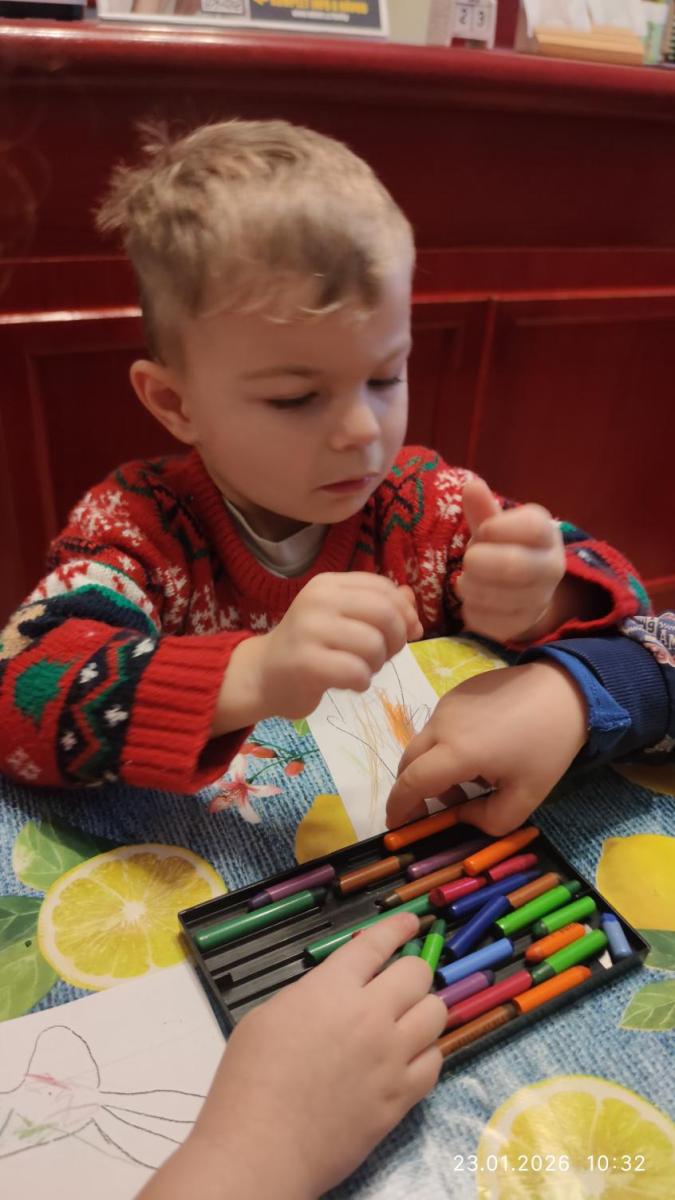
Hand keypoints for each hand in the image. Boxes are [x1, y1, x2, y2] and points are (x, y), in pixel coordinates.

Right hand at [140, 914, 445, 1199]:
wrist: (262, 1148)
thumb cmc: (248, 1080)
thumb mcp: (266, 1017)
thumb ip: (308, 996)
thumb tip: (332, 995)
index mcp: (332, 988)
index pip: (377, 944)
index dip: (398, 927)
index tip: (412, 921)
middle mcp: (371, 1014)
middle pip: (417, 973)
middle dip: (412, 970)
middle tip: (400, 981)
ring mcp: (391, 1057)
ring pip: (436, 1014)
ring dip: (423, 1010)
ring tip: (408, 1018)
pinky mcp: (401, 1097)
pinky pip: (435, 1062)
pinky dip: (426, 1054)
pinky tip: (410, 1057)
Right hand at [215, 573, 422, 730]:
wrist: (262, 675)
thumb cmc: (309, 646)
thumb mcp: (342, 618)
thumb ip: (377, 606)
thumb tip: (412, 601)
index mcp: (328, 584)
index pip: (385, 588)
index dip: (405, 612)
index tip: (406, 633)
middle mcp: (318, 600)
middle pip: (386, 613)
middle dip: (397, 639)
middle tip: (383, 655)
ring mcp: (310, 630)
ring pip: (374, 644)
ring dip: (377, 664)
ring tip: (360, 669)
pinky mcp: (306, 663)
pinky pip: (357, 672)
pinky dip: (362, 682)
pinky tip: (349, 683)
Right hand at [386, 661, 587, 835]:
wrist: (565, 689)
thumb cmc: (548, 745)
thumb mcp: (526, 797)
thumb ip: (488, 821)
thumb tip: (461, 815)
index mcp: (457, 752)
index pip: (411, 783)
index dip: (398, 807)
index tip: (396, 826)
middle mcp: (442, 725)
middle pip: (408, 762)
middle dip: (413, 790)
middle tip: (436, 809)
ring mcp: (446, 704)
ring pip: (423, 744)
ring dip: (433, 769)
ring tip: (470, 781)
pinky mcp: (456, 693)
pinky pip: (438, 726)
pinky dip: (445, 747)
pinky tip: (480, 753)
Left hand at [457, 478, 565, 643]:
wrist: (523, 590)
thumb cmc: (504, 547)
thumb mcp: (495, 525)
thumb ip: (483, 509)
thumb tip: (471, 485)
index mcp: (546, 534)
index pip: (532, 527)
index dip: (499, 528)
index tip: (484, 530)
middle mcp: (551, 568)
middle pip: (515, 566)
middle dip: (481, 561)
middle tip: (469, 558)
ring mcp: (538, 600)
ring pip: (499, 597)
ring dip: (472, 586)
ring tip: (467, 579)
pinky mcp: (520, 626)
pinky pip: (489, 621)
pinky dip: (472, 610)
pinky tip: (473, 600)